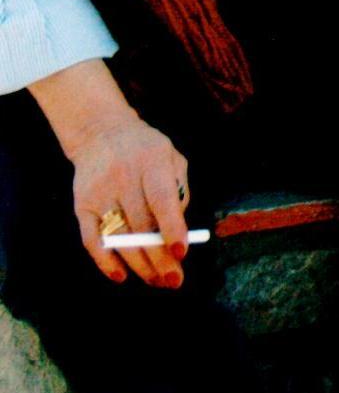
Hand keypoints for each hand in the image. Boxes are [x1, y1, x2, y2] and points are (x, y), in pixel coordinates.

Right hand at [68, 113, 190, 289]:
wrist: (102, 133)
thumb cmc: (147, 153)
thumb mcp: (171, 159)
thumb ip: (178, 192)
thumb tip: (179, 235)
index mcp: (152, 160)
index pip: (161, 199)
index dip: (171, 227)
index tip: (181, 252)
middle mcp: (123, 176)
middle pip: (140, 224)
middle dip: (158, 256)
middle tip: (174, 280)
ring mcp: (99, 192)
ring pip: (118, 236)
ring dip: (138, 264)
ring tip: (157, 281)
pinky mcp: (81, 205)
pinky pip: (91, 239)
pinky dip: (104, 261)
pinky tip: (121, 276)